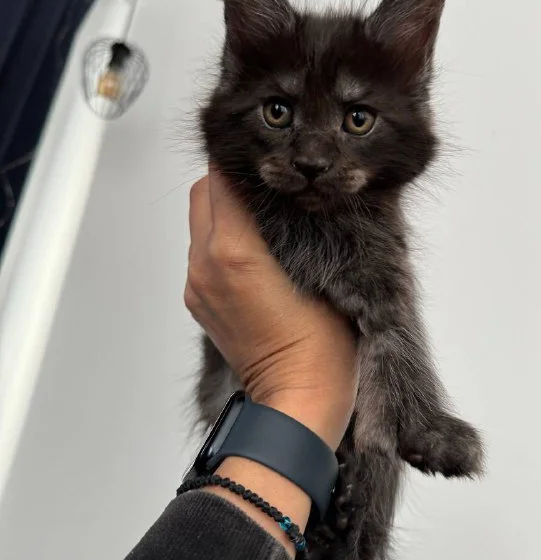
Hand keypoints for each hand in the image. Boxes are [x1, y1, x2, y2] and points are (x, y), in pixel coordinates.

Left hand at [185, 168, 357, 451]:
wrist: (298, 402)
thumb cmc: (323, 346)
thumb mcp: (324, 270)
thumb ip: (300, 224)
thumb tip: (293, 191)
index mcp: (234, 252)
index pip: (221, 179)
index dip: (243, 160)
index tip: (267, 157)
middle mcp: (205, 265)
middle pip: (203, 194)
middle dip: (231, 181)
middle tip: (268, 184)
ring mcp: (198, 286)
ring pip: (200, 222)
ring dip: (226, 210)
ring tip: (266, 217)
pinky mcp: (199, 302)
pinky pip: (202, 252)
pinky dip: (222, 239)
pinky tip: (257, 250)